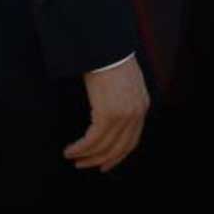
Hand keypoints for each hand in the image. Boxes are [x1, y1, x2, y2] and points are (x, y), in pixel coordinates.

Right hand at [65, 56, 148, 171]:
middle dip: (100, 160)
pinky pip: (92, 139)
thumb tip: (112, 120)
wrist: (106, 47)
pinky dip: (80, 147)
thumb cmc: (112, 60)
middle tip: (84, 165)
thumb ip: (124, 102)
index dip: (118, 156)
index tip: (105, 164)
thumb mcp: (125, 83)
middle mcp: (135, 114)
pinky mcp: (107, 115)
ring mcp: (123, 116)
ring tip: (73, 157)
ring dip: (86, 156)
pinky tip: (71, 150)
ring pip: (103, 147)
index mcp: (142, 106)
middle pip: (119, 148)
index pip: (132, 141)